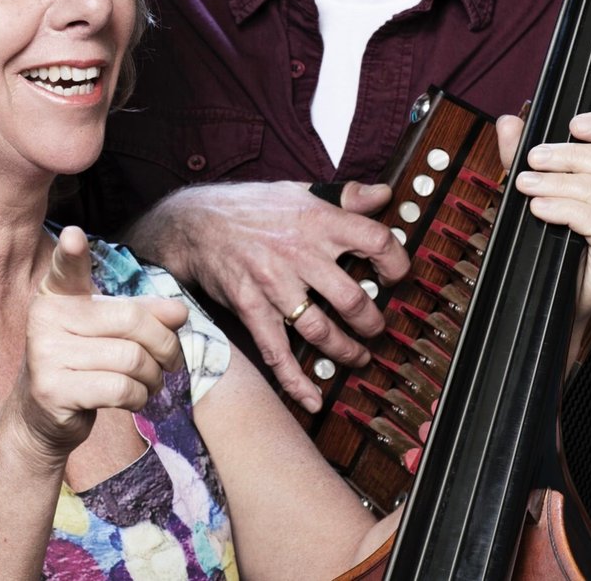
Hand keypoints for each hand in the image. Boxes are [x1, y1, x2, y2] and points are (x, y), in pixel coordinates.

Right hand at [11, 226, 187, 462]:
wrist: (43, 415)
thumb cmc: (84, 362)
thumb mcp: (111, 329)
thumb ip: (144, 313)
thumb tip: (179, 312)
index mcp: (58, 294)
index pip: (67, 268)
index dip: (72, 252)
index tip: (74, 236)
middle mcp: (46, 317)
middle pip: (131, 320)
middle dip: (165, 345)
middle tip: (171, 361)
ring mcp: (45, 354)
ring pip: (131, 359)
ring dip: (153, 377)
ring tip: (150, 382)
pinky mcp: (53, 389)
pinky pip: (120, 388)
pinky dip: (139, 397)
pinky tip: (133, 398)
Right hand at [123, 180, 407, 412]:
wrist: (193, 222)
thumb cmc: (249, 207)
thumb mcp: (298, 191)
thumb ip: (344, 196)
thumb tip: (383, 194)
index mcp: (317, 220)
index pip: (375, 240)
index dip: (396, 263)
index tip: (397, 277)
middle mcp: (299, 253)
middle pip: (351, 298)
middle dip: (372, 322)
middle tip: (377, 329)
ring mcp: (274, 284)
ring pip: (320, 330)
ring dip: (345, 351)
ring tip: (357, 356)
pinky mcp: (251, 308)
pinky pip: (277, 353)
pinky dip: (297, 381)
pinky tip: (313, 399)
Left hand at [502, 110, 590, 322]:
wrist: (546, 303)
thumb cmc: (545, 246)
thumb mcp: (529, 191)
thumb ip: (519, 157)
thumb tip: (509, 124)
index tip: (575, 122)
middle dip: (570, 154)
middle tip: (532, 160)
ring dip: (561, 182)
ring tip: (527, 185)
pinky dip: (566, 210)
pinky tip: (540, 209)